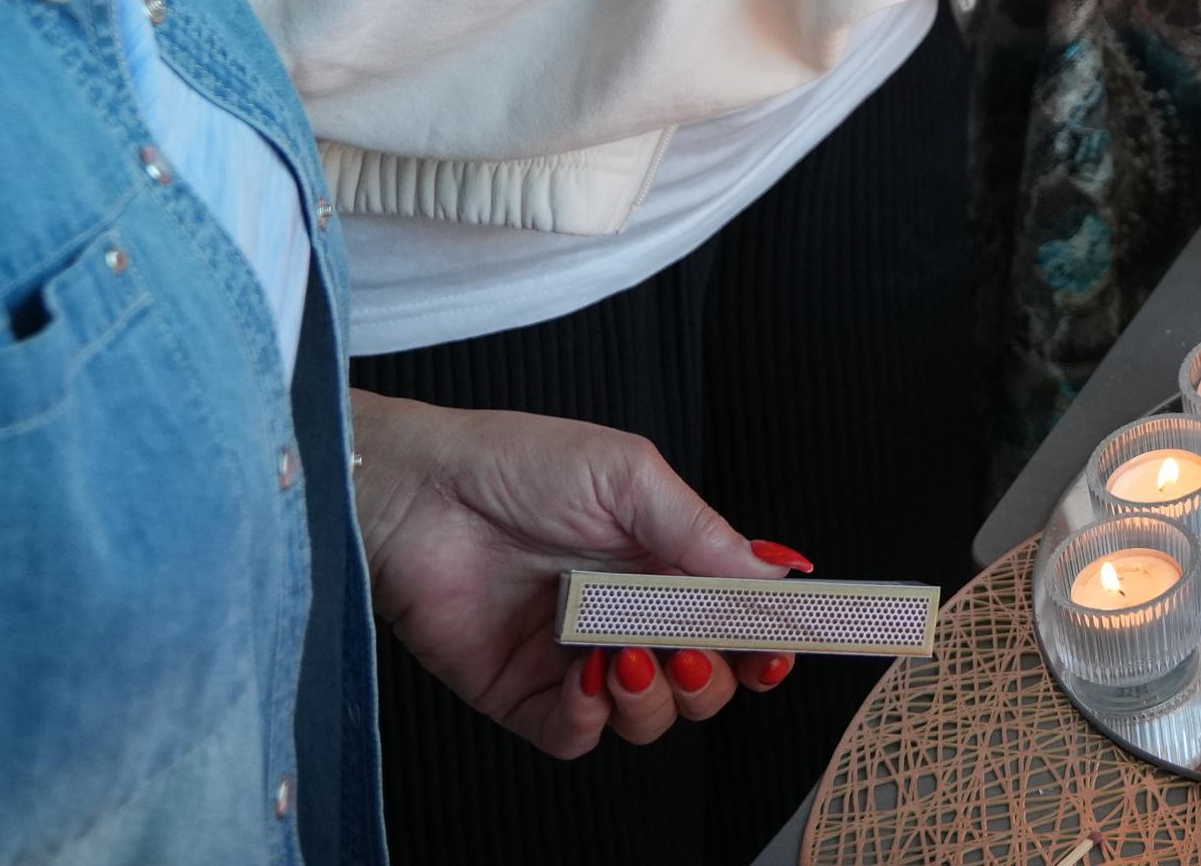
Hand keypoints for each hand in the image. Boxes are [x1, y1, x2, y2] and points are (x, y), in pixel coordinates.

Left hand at [348, 391, 787, 756]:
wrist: (419, 492)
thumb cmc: (519, 463)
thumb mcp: (629, 476)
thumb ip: (704, 533)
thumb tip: (777, 576)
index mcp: (665, 566)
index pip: (735, 623)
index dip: (765, 644)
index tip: (782, 649)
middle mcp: (629, 619)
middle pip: (705, 683)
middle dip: (714, 677)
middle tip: (694, 646)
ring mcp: (578, 661)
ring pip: (649, 720)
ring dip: (653, 697)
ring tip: (628, 650)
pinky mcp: (525, 695)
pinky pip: (577, 737)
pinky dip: (591, 718)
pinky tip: (585, 673)